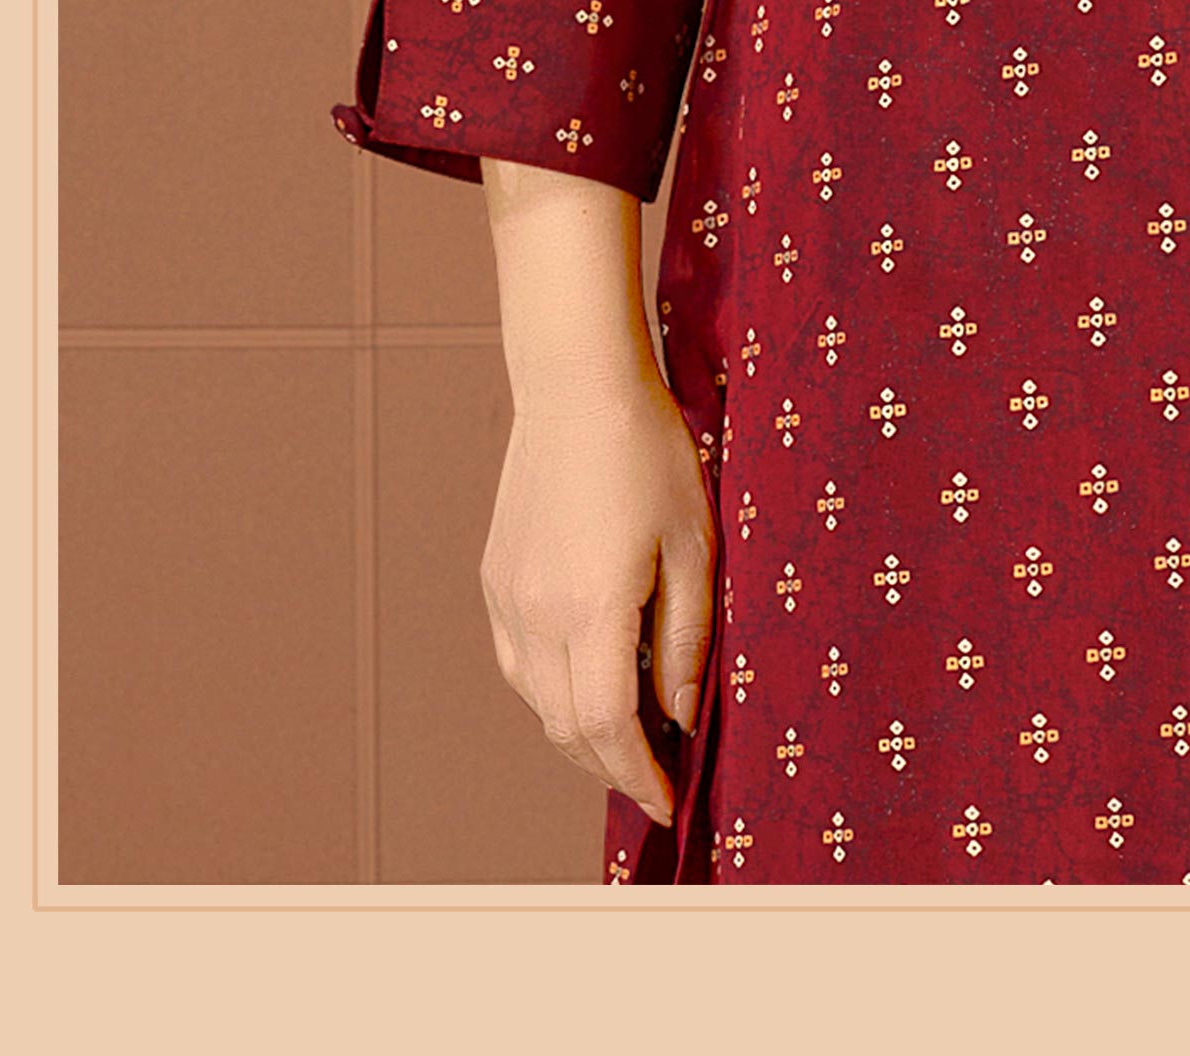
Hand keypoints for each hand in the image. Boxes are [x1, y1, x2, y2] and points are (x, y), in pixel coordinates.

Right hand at [479, 364, 718, 829]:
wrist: (576, 386)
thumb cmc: (649, 453)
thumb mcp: (694, 544)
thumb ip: (686, 639)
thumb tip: (681, 718)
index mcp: (592, 609)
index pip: (608, 728)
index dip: (638, 778)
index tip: (668, 804)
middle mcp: (537, 615)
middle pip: (568, 729)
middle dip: (613, 767)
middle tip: (657, 776)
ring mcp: (507, 599)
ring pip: (537, 703)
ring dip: (581, 734)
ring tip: (631, 735)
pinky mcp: (495, 580)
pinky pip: (519, 665)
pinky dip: (553, 692)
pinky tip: (590, 679)